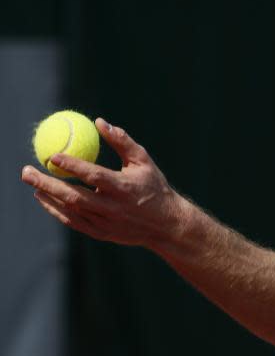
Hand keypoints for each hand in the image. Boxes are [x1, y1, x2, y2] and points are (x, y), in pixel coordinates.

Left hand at [20, 118, 185, 247]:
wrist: (166, 224)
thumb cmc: (154, 187)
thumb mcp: (143, 161)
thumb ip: (121, 142)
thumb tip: (99, 122)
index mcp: (124, 188)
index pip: (93, 176)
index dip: (72, 165)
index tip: (52, 155)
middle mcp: (113, 208)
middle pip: (73, 196)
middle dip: (47, 183)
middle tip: (27, 171)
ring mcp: (106, 223)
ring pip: (70, 210)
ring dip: (48, 196)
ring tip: (32, 183)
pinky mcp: (101, 233)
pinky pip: (73, 222)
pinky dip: (56, 211)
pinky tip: (44, 199)